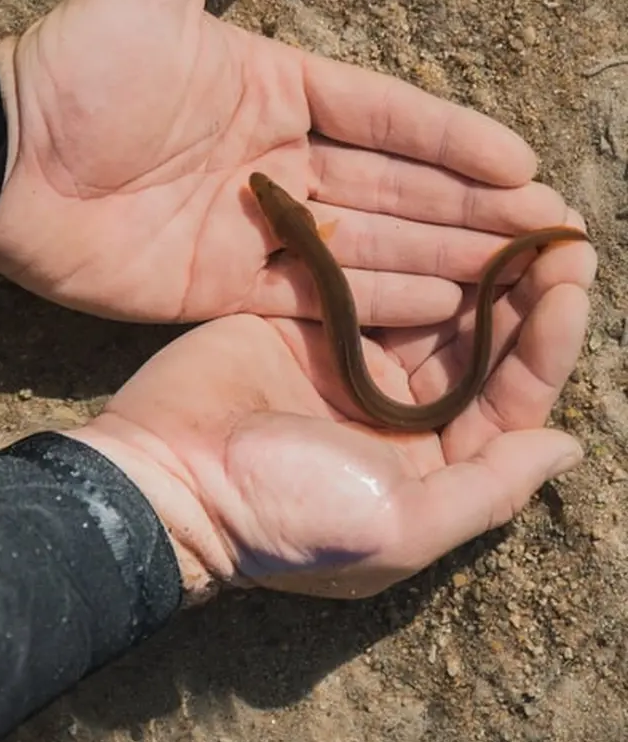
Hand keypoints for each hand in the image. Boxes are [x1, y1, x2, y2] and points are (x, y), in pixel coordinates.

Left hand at [0, 0, 569, 325]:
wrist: (4, 163)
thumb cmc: (76, 71)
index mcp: (279, 91)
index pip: (386, 118)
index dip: (453, 141)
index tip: (517, 162)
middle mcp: (283, 163)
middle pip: (395, 188)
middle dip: (470, 208)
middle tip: (541, 228)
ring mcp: (263, 230)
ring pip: (371, 247)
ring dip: (440, 258)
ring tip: (504, 274)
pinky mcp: (233, 287)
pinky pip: (320, 299)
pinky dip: (377, 304)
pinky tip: (435, 309)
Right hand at [65, 229, 594, 598]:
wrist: (170, 478)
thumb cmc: (286, 514)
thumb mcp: (399, 525)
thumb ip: (488, 489)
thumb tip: (566, 449)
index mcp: (431, 464)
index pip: (508, 400)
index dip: (546, 346)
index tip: (572, 286)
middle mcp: (401, 412)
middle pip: (478, 347)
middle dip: (522, 293)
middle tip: (558, 236)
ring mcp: (356, 363)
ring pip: (435, 308)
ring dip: (476, 265)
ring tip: (518, 216)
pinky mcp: (314, 324)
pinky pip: (376, 282)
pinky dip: (410, 253)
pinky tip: (442, 217)